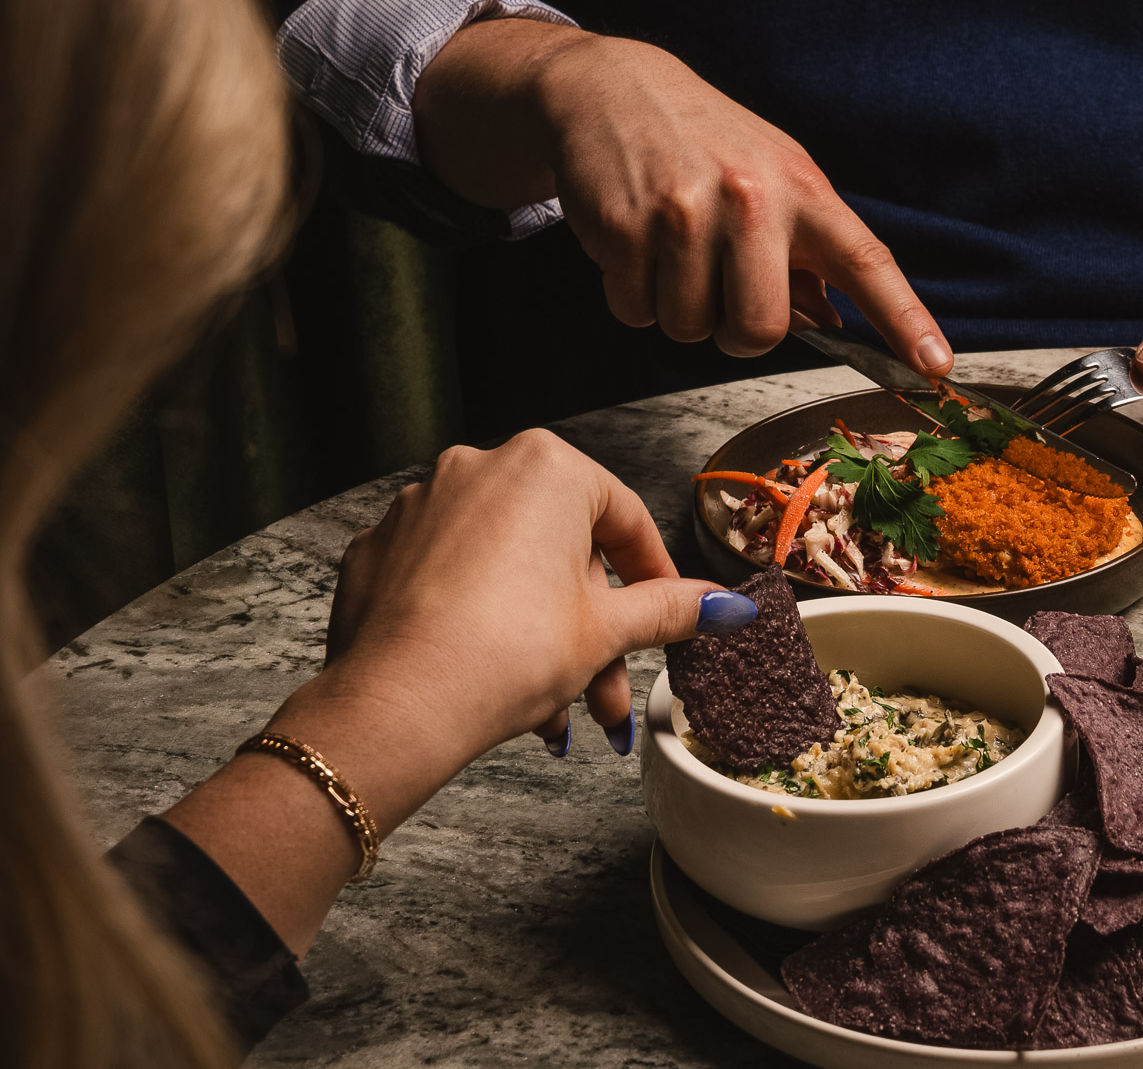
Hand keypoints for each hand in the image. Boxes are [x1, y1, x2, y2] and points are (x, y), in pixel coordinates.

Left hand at [316, 428, 734, 764]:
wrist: (401, 705)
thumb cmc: (505, 653)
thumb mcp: (608, 631)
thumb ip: (671, 609)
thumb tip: (727, 604)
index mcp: (545, 468)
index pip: (624, 516)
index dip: (653, 575)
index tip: (664, 615)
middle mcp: (478, 469)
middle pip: (562, 550)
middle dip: (590, 628)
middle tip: (607, 688)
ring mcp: (421, 507)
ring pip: (507, 571)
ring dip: (540, 637)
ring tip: (556, 708)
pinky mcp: (381, 551)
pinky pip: (450, 581)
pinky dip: (479, 622)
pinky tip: (495, 680)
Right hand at [415, 21, 952, 373]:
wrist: (611, 90)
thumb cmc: (706, 144)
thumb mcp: (774, 177)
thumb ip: (808, 251)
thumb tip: (834, 323)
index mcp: (801, 190)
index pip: (866, 262)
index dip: (905, 319)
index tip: (935, 364)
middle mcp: (751, 199)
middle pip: (759, 331)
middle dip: (735, 331)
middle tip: (721, 289)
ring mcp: (684, 213)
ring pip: (690, 329)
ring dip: (678, 310)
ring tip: (673, 252)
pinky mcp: (624, 228)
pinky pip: (635, 313)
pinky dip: (633, 296)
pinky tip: (636, 246)